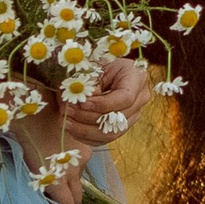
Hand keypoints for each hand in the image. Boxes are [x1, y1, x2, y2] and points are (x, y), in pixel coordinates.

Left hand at [18, 59, 156, 203]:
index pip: (125, 98)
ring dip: (84, 130)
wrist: (104, 70)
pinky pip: (104, 140)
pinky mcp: (121, 127)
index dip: (102, 104)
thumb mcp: (94, 66)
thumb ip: (88, 82)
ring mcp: (133, 116)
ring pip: (110, 133)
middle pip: (117, 118)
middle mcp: (140, 99)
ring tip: (65, 121)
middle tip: (66, 110)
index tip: (81, 102)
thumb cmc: (99, 64)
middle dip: (87, 117)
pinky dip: (85, 137)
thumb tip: (78, 101)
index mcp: (137, 78)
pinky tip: (70, 128)